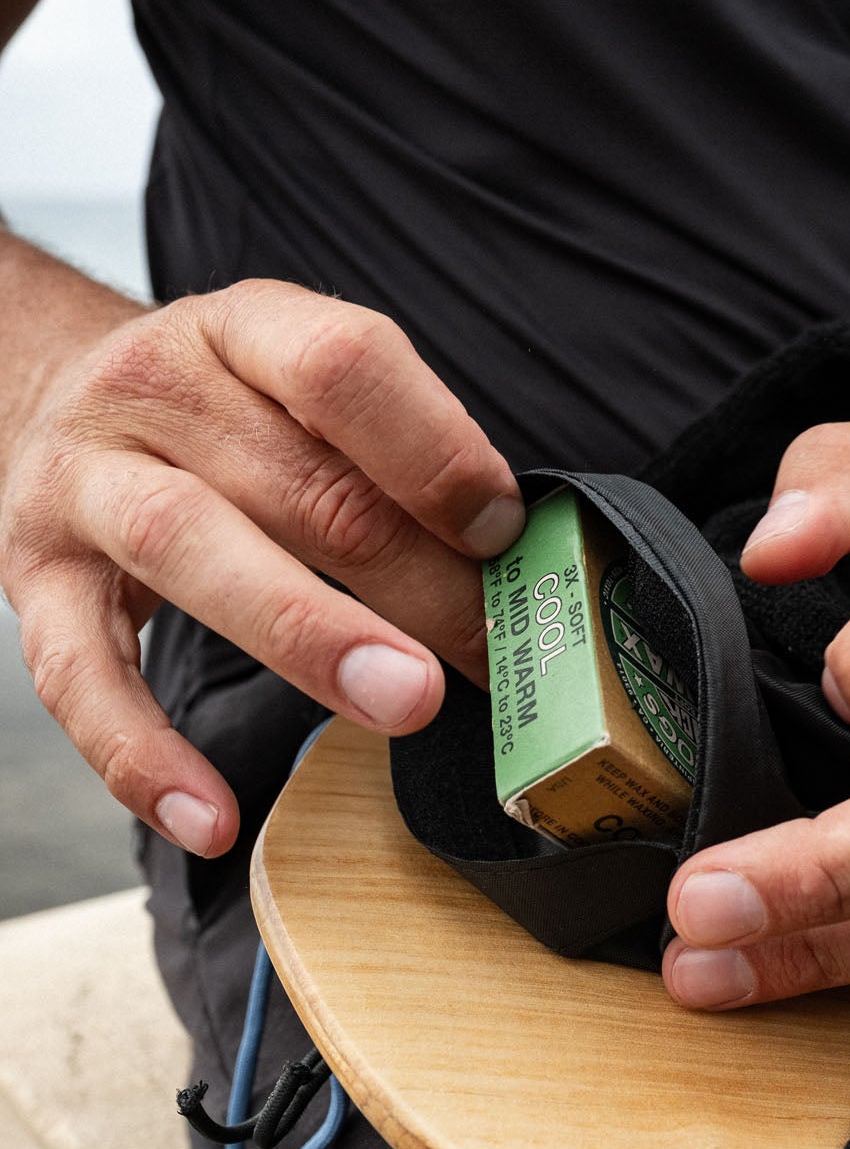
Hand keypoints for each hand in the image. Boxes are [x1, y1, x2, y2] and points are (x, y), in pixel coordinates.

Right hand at [0, 278, 523, 857]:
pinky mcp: (33, 581)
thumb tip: (504, 566)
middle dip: (419, 580)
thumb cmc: (213, 413)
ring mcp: (81, 485)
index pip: (343, 366)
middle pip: (300, 484)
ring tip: (408, 700)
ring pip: (191, 548)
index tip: (501, 532)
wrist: (45, 398)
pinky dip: (146, 758)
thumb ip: (386, 458)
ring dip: (313, 634)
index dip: (435, 452)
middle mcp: (151, 392)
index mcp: (240, 329)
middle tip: (498, 656)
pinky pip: (80, 680)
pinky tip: (215, 819)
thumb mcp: (293, 391)